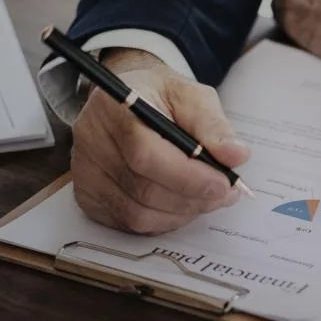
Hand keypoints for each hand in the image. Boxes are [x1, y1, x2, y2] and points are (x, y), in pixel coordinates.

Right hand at [70, 48, 249, 233]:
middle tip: (225, 192)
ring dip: (182, 213)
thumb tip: (236, 155)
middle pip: (143, 189)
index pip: (146, 154)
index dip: (188, 177)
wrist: (129, 102)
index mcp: (114, 107)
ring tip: (206, 197)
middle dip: (193, 198)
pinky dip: (163, 221)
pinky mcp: (87, 196)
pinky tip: (180, 204)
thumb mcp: (192, 96)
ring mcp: (84, 172)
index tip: (224, 183)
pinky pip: (130, 224)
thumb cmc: (160, 98)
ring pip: (138, 214)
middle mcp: (91, 140)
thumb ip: (214, 126)